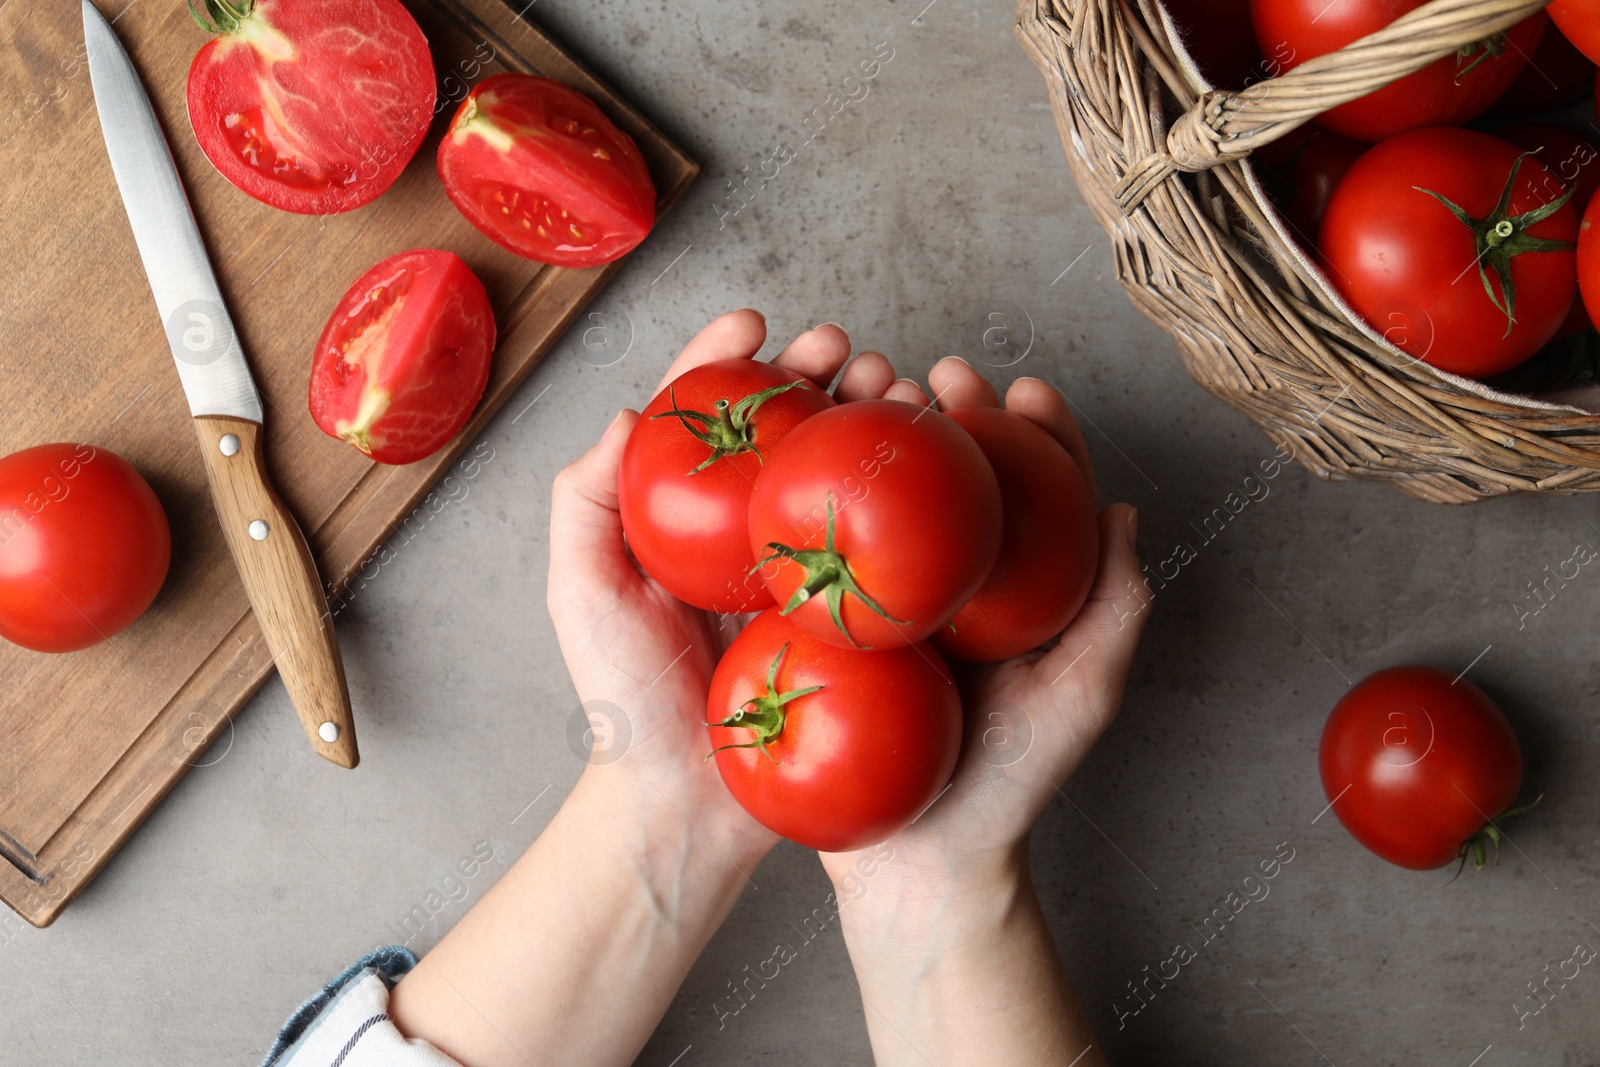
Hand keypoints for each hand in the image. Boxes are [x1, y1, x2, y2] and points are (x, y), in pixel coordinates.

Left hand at [546, 309, 909, 864]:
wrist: (685, 806)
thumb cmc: (625, 702)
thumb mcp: (579, 592)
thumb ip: (583, 500)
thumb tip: (630, 414)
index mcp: (685, 517)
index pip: (708, 415)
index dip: (728, 356)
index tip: (755, 322)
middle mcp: (748, 533)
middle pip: (787, 429)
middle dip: (821, 373)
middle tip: (846, 351)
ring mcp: (803, 574)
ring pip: (841, 474)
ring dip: (873, 418)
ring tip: (895, 389)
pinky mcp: (849, 617)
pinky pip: (882, 546)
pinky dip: (907, 498)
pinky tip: (926, 467)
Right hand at [820, 358, 1146, 893]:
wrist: (919, 868)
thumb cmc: (1007, 789)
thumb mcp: (1079, 698)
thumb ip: (1113, 608)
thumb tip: (1124, 508)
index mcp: (1016, 594)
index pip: (1032, 493)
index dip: (1032, 430)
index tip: (1018, 390)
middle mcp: (953, 591)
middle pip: (953, 481)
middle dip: (946, 412)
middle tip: (933, 376)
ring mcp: (888, 609)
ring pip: (886, 504)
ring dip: (880, 440)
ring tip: (870, 395)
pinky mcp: (830, 633)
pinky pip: (823, 557)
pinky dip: (815, 502)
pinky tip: (804, 465)